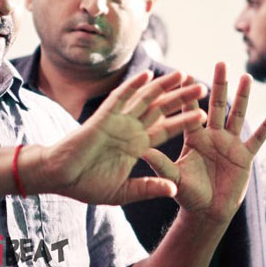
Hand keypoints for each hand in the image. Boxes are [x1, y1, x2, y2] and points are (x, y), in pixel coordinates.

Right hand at [40, 70, 207, 204]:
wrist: (60, 178)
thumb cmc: (87, 185)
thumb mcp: (123, 192)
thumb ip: (147, 188)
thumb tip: (173, 191)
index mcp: (136, 146)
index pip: (166, 129)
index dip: (184, 120)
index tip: (205, 113)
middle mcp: (130, 129)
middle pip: (161, 110)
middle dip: (181, 98)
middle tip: (202, 86)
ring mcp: (117, 121)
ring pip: (145, 99)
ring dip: (163, 86)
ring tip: (183, 74)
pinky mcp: (103, 117)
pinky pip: (120, 98)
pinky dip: (133, 86)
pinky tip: (148, 74)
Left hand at [143, 62, 265, 224]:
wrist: (208, 213)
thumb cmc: (188, 195)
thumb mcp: (174, 178)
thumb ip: (161, 165)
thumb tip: (141, 150)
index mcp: (193, 138)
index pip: (190, 112)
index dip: (187, 94)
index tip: (184, 73)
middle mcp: (212, 136)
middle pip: (216, 105)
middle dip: (218, 84)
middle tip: (221, 62)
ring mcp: (230, 144)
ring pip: (237, 115)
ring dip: (243, 97)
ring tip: (246, 77)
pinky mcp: (245, 157)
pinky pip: (257, 139)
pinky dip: (265, 128)